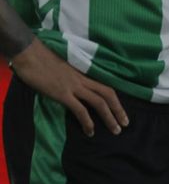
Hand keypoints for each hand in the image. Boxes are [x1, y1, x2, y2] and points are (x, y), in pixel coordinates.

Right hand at [9, 39, 126, 136]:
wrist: (28, 52)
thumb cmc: (40, 58)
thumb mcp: (62, 68)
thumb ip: (71, 78)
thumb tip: (74, 88)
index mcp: (82, 73)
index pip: (105, 87)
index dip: (116, 100)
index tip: (121, 111)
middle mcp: (82, 79)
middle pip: (108, 94)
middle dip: (119, 110)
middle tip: (125, 124)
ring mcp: (73, 86)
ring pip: (99, 103)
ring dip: (109, 118)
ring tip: (115, 131)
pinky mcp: (62, 93)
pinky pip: (80, 109)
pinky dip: (87, 122)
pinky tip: (90, 131)